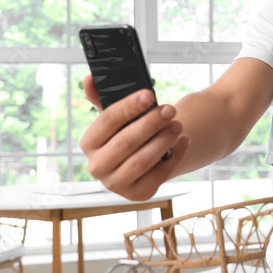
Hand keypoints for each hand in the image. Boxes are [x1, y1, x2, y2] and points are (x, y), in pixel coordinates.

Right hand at [79, 75, 189, 200]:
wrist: (147, 159)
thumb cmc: (130, 133)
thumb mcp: (117, 117)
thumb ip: (103, 98)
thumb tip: (89, 78)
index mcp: (88, 143)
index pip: (106, 121)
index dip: (129, 106)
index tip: (149, 94)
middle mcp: (96, 166)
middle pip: (125, 142)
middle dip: (151, 123)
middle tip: (170, 110)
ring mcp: (116, 184)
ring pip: (142, 160)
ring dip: (163, 140)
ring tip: (178, 125)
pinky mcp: (137, 194)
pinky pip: (158, 174)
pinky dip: (175, 156)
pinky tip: (183, 140)